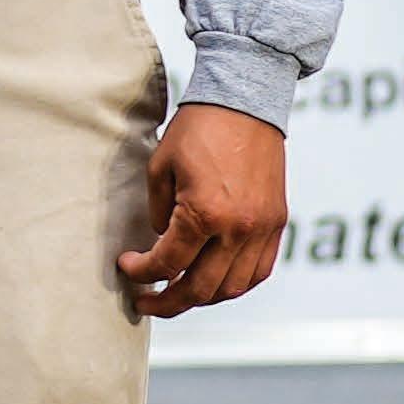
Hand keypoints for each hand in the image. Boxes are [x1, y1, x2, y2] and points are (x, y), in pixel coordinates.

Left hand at [119, 103, 287, 319]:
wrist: (246, 102)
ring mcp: (262, 229)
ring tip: (180, 292)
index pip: (168, 264)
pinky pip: (258, 272)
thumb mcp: (160, 168)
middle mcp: (238, 228)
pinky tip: (214, 280)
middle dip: (167, 301)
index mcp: (204, 213)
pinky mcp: (276, 223)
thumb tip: (162, 243)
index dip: (141, 272)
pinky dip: (235, 284)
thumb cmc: (198, 128)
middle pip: (200, 289)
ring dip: (202, 297)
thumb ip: (158, 213)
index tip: (127, 267)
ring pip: (232, 288)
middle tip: (146, 299)